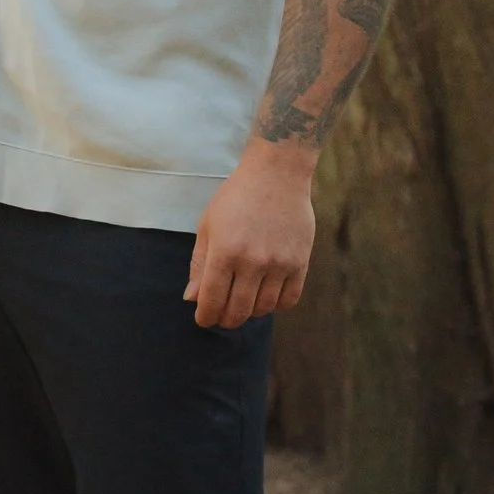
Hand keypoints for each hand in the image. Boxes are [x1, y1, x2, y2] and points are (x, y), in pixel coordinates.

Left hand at [185, 140, 315, 329]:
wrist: (276, 174)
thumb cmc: (235, 198)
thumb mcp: (208, 225)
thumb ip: (199, 264)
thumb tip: (192, 299)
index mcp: (225, 251)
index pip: (212, 300)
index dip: (205, 317)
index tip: (203, 319)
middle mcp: (253, 261)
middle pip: (238, 311)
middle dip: (225, 319)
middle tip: (221, 316)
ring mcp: (279, 264)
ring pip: (263, 309)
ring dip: (250, 312)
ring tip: (243, 303)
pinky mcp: (300, 263)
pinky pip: (288, 300)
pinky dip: (275, 305)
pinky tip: (265, 295)